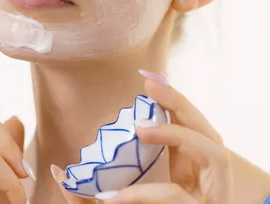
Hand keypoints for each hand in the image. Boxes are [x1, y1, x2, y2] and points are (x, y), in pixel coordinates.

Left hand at [52, 70, 231, 203]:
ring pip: (213, 152)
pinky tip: (113, 196)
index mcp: (190, 172)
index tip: (145, 77)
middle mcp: (207, 181)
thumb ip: (93, 193)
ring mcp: (211, 199)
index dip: (173, 99)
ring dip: (178, 134)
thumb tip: (56, 168)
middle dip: (181, 102)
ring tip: (141, 129)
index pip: (189, 125)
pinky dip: (146, 193)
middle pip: (208, 129)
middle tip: (150, 86)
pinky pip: (177, 198)